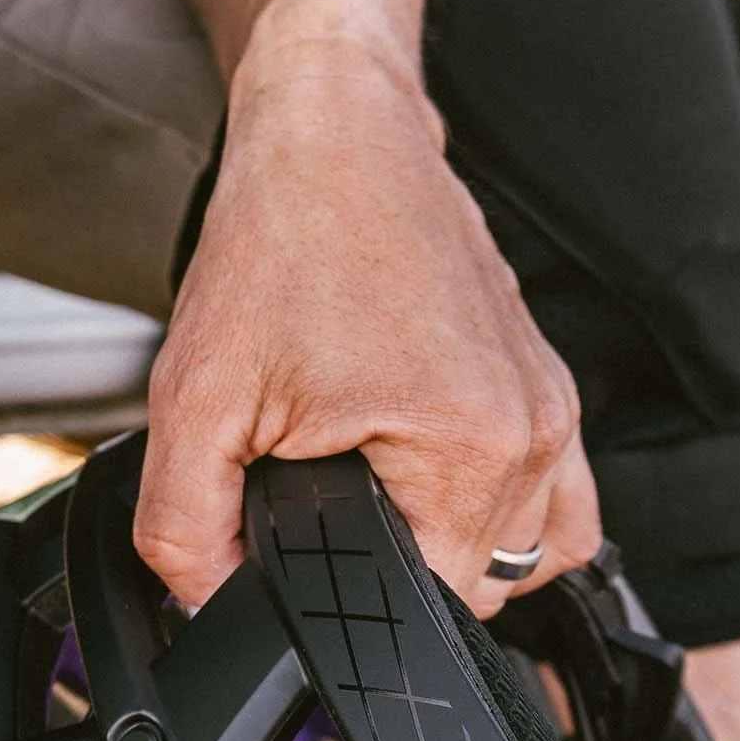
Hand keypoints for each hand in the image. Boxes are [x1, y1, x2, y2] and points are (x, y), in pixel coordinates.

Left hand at [135, 56, 602, 619]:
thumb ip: (187, 529)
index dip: (346, 593)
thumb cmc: (279, 238)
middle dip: (389, 564)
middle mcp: (534, 431)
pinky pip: (545, 498)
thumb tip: (208, 611)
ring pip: (519, 551)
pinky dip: (489, 507)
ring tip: (369, 482)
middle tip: (319, 482)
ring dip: (446, 544)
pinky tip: (418, 473)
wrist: (334, 129)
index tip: (302, 534)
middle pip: (475, 587)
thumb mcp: (196, 398)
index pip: (428, 608)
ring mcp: (552, 404)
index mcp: (469, 446)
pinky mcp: (545, 381)